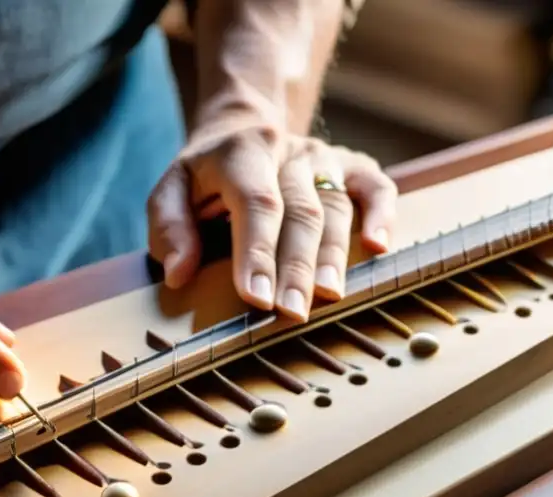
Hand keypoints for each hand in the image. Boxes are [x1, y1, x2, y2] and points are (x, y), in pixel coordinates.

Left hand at [147, 118, 396, 321]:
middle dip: (296, 266)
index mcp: (243, 152)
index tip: (257, 297)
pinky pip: (375, 186)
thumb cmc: (205, 176)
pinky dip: (382, 214)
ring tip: (329, 295)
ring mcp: (324, 158)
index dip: (257, 251)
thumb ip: (170, 228)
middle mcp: (289, 152)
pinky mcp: (350, 166)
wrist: (243, 129)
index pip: (256, 203)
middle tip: (292, 312)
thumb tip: (179, 272)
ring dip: (333, 255)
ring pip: (336, 207)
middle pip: (301, 211)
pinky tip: (378, 246)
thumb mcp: (171, 190)